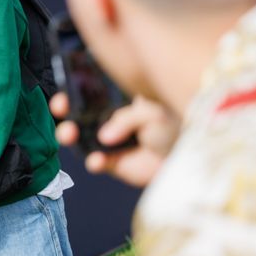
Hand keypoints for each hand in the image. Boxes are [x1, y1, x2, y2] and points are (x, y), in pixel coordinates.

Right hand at [50, 92, 177, 186]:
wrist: (192, 156)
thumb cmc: (177, 125)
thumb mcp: (153, 111)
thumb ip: (126, 119)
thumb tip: (104, 137)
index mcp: (117, 99)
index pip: (87, 93)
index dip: (71, 94)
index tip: (63, 99)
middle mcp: (109, 118)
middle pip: (77, 114)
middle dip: (64, 114)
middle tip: (62, 116)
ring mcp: (109, 141)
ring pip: (79, 137)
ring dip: (69, 135)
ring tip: (69, 135)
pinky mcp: (114, 163)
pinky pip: (96, 161)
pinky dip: (94, 161)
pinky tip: (97, 160)